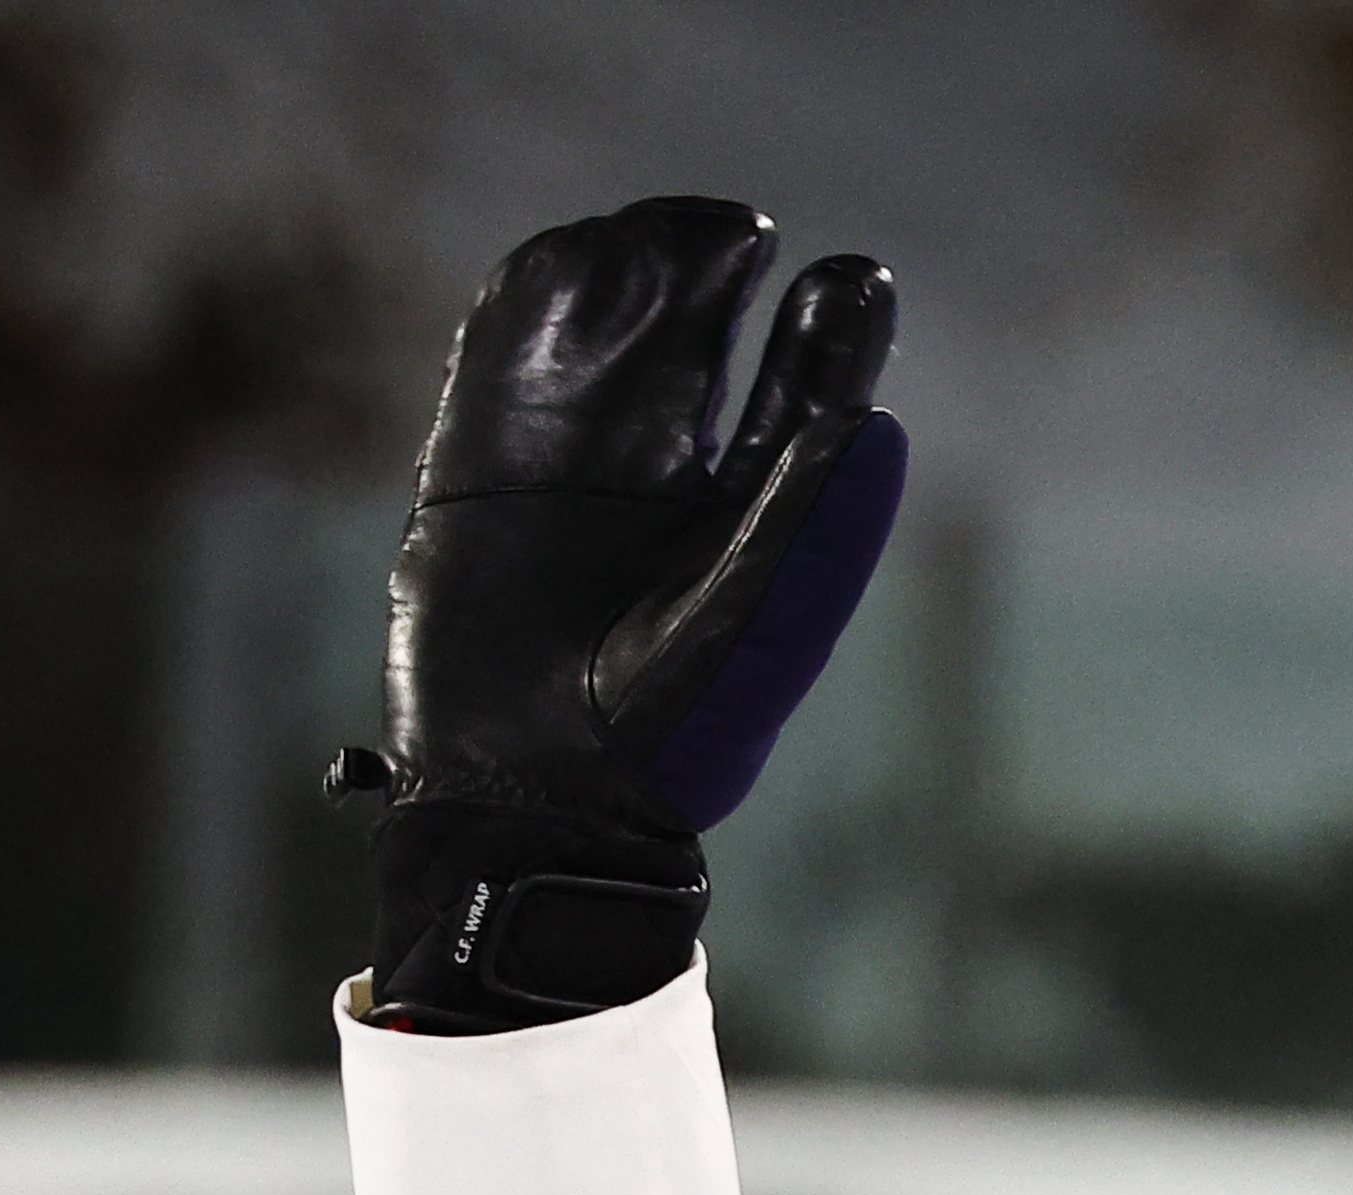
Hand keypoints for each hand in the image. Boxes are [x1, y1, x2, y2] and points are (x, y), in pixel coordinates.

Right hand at [356, 199, 905, 1031]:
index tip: (854, 279)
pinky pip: (499, 364)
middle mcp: (666, 480)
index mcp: (753, 518)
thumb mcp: (749, 633)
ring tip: (646, 240)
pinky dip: (527, 309)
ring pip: (600, 337)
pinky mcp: (477, 471)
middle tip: (737, 237)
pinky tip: (566, 260)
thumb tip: (875, 426)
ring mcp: (568, 467)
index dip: (828, 335)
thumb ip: (805, 535)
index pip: (802, 400)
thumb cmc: (663, 743)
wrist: (528, 799)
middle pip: (698, 341)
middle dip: (713, 278)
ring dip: (625, 277)